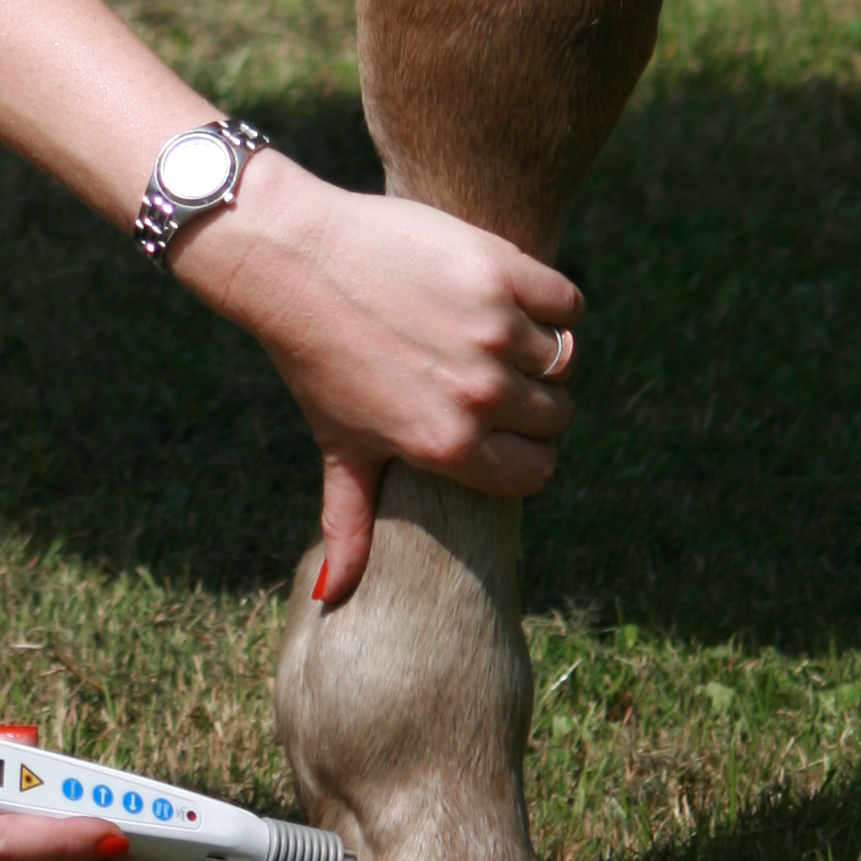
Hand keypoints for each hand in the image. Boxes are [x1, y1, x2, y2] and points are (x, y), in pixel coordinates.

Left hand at [179, 158, 581, 607]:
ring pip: (563, 358)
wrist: (295, 259)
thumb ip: (350, 524)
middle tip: (490, 375)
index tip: (499, 428)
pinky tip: (509, 299)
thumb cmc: (315, 357)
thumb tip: (332, 601)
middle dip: (531, 402)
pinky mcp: (502, 270)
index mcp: (447, 447)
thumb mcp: (338, 445)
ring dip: (537, 348)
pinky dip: (549, 303)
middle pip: (555, 416)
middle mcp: (477, 396)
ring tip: (490, 333)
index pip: (536, 472)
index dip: (521, 452)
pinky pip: (566, 304)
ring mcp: (493, 331)